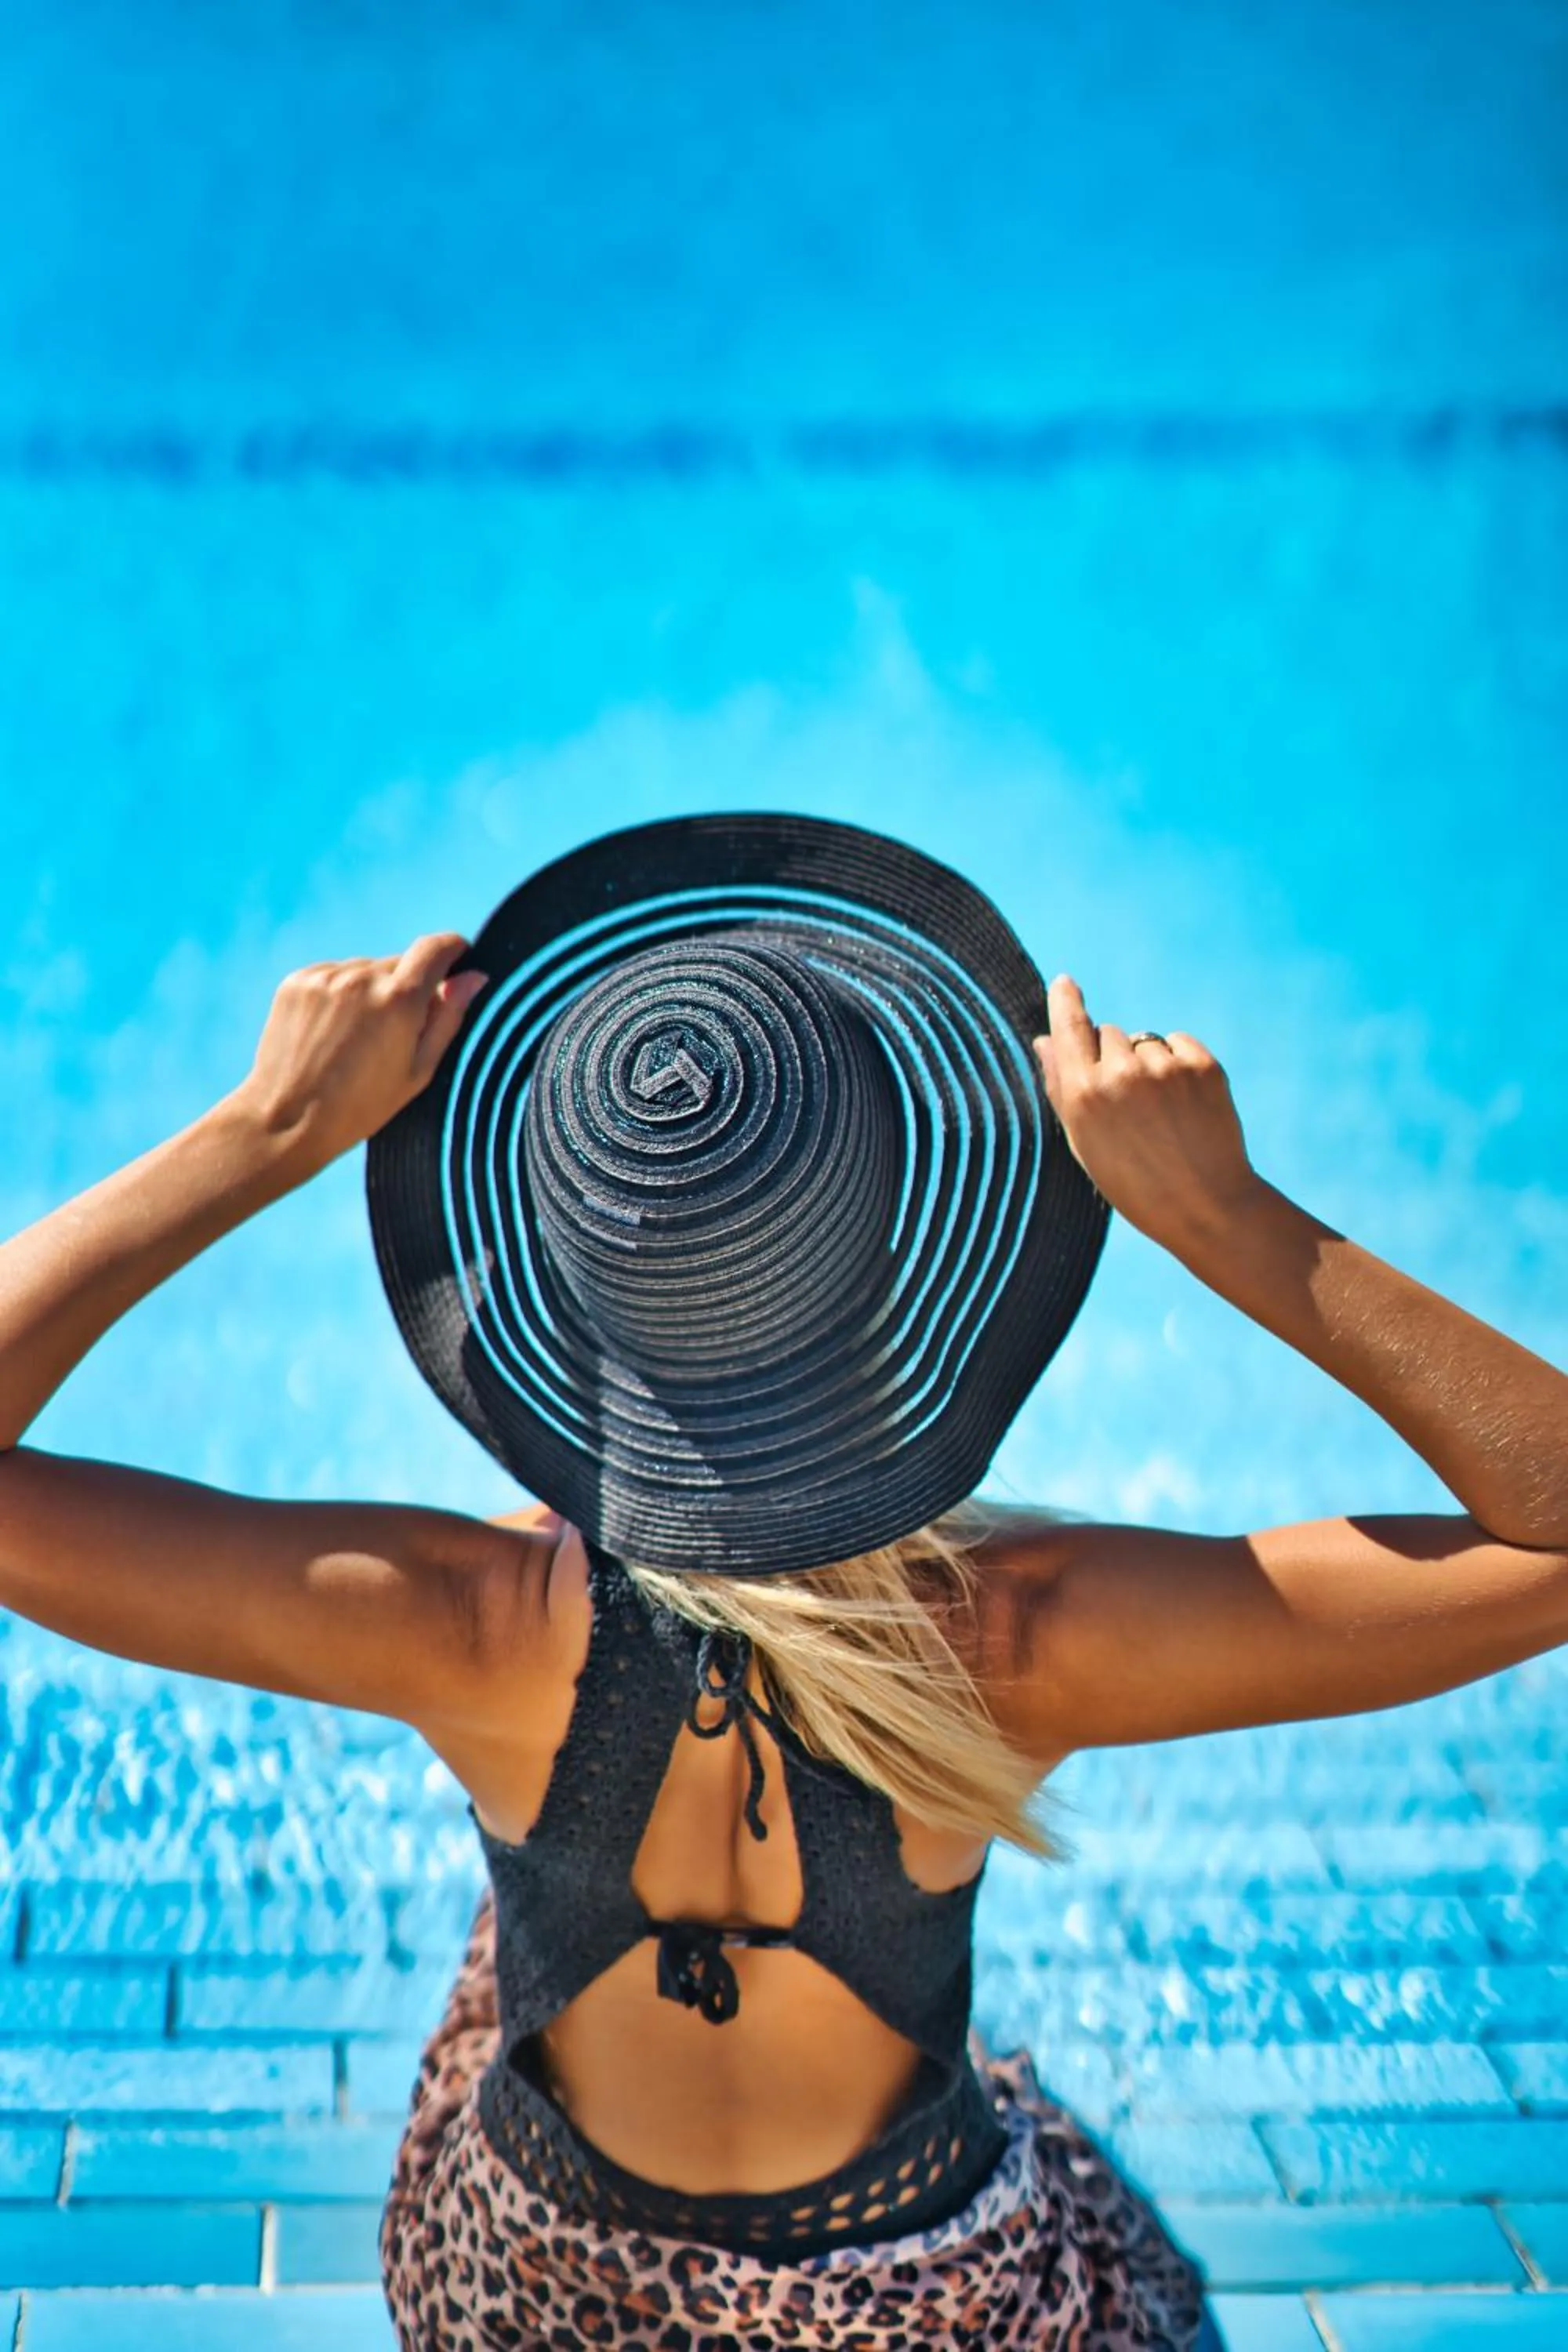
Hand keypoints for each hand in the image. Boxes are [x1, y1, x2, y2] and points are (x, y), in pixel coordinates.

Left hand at [232, 934, 489, 1174]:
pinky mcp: (298, 980)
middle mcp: (361, 978)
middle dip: (407, 988)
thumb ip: (449, 1018)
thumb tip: (475, 978)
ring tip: (357, 1039)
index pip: (436, 948)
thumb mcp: (418, 1071)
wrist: (288, 1118)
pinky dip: (341, 995)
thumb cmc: (360, 1106)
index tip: (458, 960)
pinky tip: (333, 1033)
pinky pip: (335, 975)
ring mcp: (326, 977)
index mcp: (398, 1001)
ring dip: (371, 992)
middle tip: (396, 1034)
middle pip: (401, 963)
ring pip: (367, 970)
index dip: (454, 949)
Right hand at [1033, 975, 1261, 1249]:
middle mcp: (1121, 1074)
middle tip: (1128, 1103)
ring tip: (1160, 1110)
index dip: (1065, 1000)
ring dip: (1146, 1062)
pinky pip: (1178, 1042)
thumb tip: (1044, 1040)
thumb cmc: (1134, 1183)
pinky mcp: (1202, 1065)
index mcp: (1085, 1095)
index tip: (1065, 982)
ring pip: (1144, 1040)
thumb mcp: (1084, 1142)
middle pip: (1107, 1034)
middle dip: (1111, 1056)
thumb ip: (1061, 1087)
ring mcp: (1165, 1068)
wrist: (1206, 1206)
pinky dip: (1177, 1061)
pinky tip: (1182, 1101)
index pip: (1069, 1026)